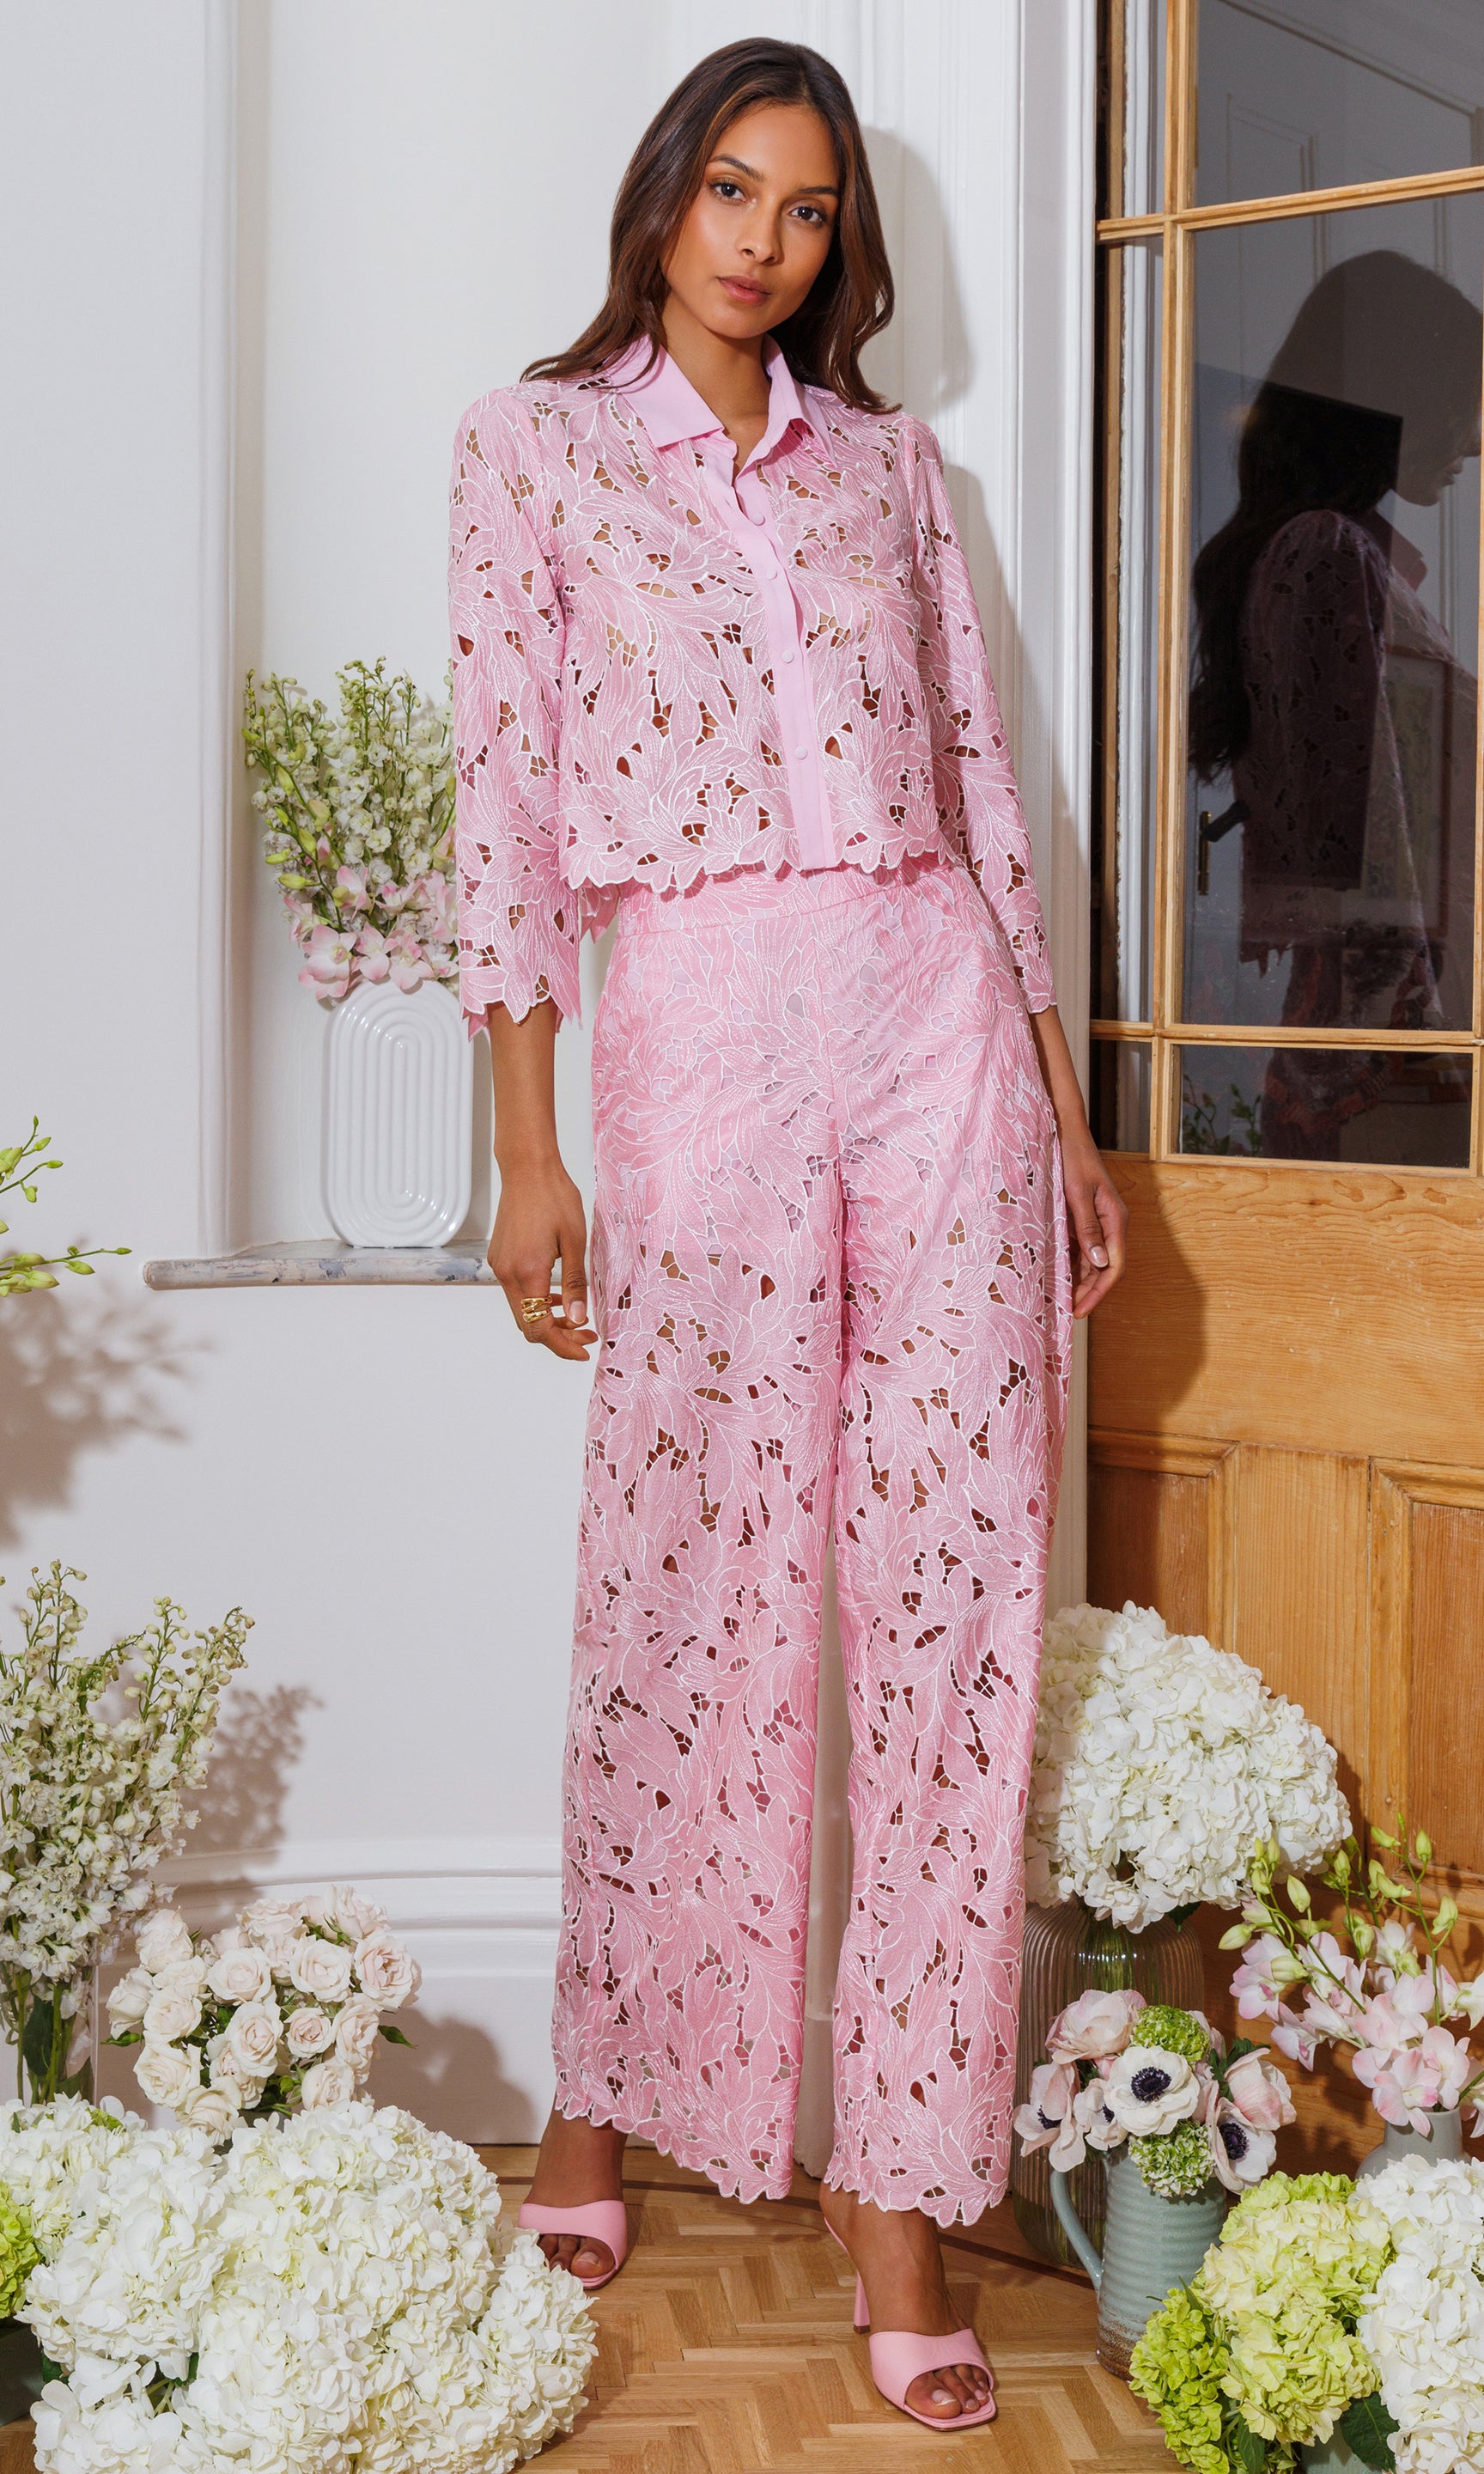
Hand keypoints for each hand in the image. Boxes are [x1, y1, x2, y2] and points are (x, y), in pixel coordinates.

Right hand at [488, 1155, 596, 1360]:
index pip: (540, 1328)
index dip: (562, 1345)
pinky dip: (536, 1302)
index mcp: (528, 1272)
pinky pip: (516, 1292)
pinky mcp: (499, 1258)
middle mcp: (507, 1273)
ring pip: (521, 1310)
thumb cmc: (555, 1198)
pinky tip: (557, 1296)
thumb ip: (575, 1284)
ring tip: (576, 1317)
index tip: (585, 1348)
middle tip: (587, 1334)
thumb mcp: (575, 1242)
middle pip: (528, 1325)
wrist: (528, 1169)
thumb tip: (578, 1319)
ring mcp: (499, 1266)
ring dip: (546, 1319)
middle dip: (557, 1336)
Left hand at [1060, 1132, 1126, 1319]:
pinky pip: (1081, 1249)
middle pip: (1105, 1268)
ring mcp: (1098, 1222)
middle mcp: (1111, 1224)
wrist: (1066, 1133)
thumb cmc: (1072, 1159)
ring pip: (1093, 1261)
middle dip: (1090, 1292)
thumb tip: (1098, 1262)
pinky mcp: (1084, 1219)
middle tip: (1069, 1314)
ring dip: (1080, 1282)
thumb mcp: (1076, 1193)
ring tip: (1062, 1302)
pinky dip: (1072, 1265)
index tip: (1080, 1310)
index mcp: (1115, 1219)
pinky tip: (1058, 1278)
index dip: (1099, 1292)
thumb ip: (1088, 1227)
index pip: (1114, 1265)